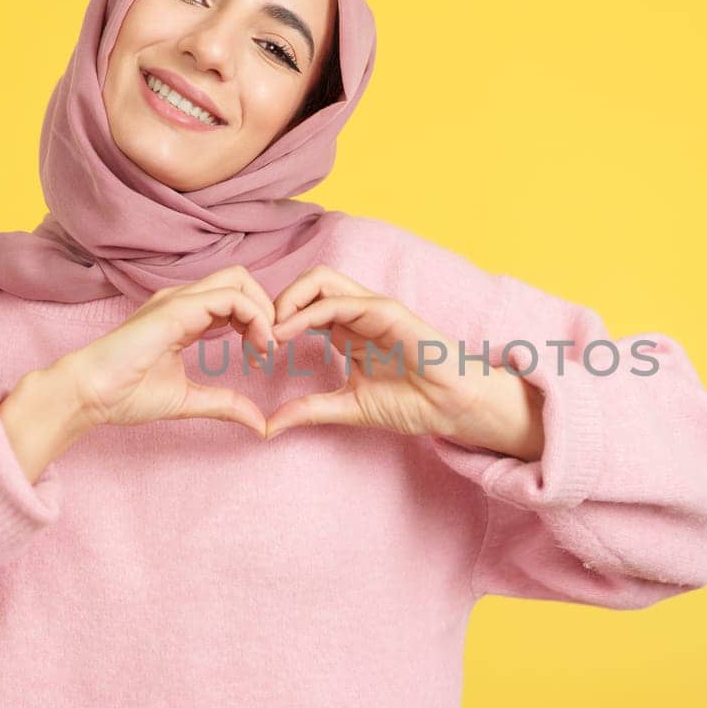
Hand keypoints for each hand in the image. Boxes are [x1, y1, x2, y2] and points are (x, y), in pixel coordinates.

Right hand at [57, 265, 278, 437]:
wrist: (89, 393)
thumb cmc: (125, 394)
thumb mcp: (188, 400)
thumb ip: (224, 405)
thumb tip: (259, 424)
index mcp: (184, 315)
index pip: (234, 297)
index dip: (258, 319)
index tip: (262, 356)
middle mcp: (183, 300)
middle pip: (241, 279)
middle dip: (267, 307)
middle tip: (270, 347)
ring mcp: (179, 300)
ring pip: (239, 280)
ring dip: (264, 311)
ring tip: (266, 348)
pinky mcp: (176, 308)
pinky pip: (230, 297)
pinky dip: (254, 316)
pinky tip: (257, 346)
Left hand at [265, 265, 546, 459]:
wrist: (452, 407)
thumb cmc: (412, 403)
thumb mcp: (347, 407)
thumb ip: (309, 411)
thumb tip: (269, 426)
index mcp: (346, 331)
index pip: (302, 307)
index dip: (274, 322)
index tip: (254, 352)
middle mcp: (356, 313)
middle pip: (308, 284)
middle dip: (277, 300)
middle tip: (256, 332)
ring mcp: (371, 309)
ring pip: (321, 281)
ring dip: (288, 299)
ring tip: (269, 330)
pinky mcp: (386, 311)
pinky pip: (340, 301)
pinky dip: (308, 312)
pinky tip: (287, 331)